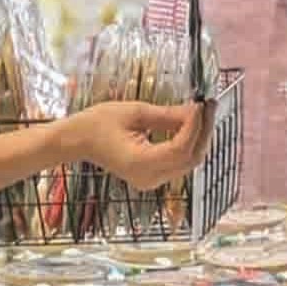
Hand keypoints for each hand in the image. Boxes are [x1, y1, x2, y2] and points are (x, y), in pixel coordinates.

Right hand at [60, 102, 208, 190]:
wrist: (79, 140)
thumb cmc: (99, 123)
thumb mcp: (135, 112)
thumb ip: (168, 114)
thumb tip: (195, 110)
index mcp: (140, 163)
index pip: (180, 148)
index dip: (195, 125)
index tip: (200, 104)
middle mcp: (148, 178)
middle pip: (190, 159)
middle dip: (203, 131)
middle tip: (208, 105)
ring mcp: (151, 181)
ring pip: (188, 162)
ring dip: (198, 137)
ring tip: (202, 111)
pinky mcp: (152, 177)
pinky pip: (179, 163)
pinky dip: (188, 144)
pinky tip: (190, 124)